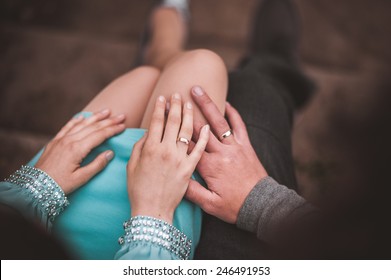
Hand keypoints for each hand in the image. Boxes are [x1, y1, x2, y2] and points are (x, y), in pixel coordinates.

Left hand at [35, 109, 125, 193]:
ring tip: (107, 111)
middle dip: (108, 121)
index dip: (112, 130)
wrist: (35, 187)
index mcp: (77, 149)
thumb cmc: (59, 185)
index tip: (123, 126)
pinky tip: (83, 116)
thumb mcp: (81, 179)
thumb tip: (110, 153)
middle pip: (93, 127)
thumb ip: (97, 165)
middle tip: (121, 116)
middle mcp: (69, 141)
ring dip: (95, 117)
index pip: (99, 135)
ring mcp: (61, 140)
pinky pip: (67, 127)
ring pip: (81, 124)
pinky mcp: (55, 141)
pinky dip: (77, 120)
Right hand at [127, 94, 208, 223]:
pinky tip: (207, 125)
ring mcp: (180, 159)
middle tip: (177, 94)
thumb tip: (147, 134)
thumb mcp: (131, 168)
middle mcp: (167, 151)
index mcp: (151, 149)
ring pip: (188, 131)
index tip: (162, 97)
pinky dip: (204, 136)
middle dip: (176, 105)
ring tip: (191, 103)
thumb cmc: (139, 191)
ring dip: (189, 115)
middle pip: (174, 122)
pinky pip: (200, 149)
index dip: (159, 108)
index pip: (156, 121)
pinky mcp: (191, 169)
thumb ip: (138, 148)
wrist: (153, 212)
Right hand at [186, 86, 267, 222]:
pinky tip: (226, 103)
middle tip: (175, 96)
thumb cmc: (234, 206)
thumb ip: (191, 191)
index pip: (188, 144)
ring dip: (207, 105)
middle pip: (200, 128)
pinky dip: (233, 113)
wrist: (261, 205)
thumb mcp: (209, 204)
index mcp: (209, 166)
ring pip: (219, 122)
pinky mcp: (246, 146)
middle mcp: (222, 153)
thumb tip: (175, 178)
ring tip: (197, 90)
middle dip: (186, 112)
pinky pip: (240, 126)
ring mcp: (235, 147)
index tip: (164, 115)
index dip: (175, 129)